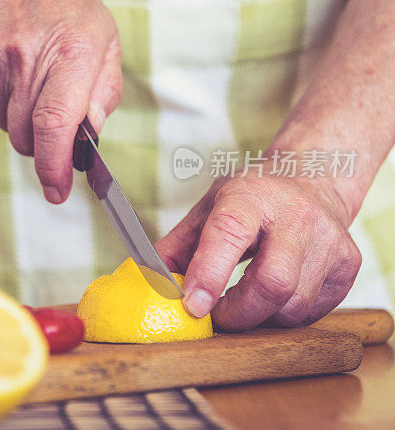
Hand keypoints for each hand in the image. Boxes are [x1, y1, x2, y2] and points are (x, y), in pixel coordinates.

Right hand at [0, 0, 121, 203]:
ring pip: (7, 126)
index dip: (54, 166)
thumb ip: (104, 90)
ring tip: (32, 77)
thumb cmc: (63, 0)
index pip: (56, 124)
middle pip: (27, 137)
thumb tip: (90, 136)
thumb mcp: (104, 35)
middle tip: (55, 119)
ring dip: (23, 119)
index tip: (57, 191)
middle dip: (43, 145)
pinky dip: (3, 101)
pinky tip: (11, 68)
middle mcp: (26, 58)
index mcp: (71, 50)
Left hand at [155, 173, 359, 330]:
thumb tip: (147, 278)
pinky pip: (314, 311)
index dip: (209, 273)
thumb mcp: (209, 207)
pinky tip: (274, 298)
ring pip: (294, 305)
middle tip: (217, 316)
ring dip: (262, 317)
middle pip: (272, 282)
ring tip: (244, 303)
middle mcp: (296, 215)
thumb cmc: (253, 197)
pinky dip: (287, 315)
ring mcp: (329, 239)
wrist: (313, 178)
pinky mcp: (349, 263)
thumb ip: (178, 244)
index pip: (229, 234)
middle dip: (238, 312)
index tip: (192, 305)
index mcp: (250, 196)